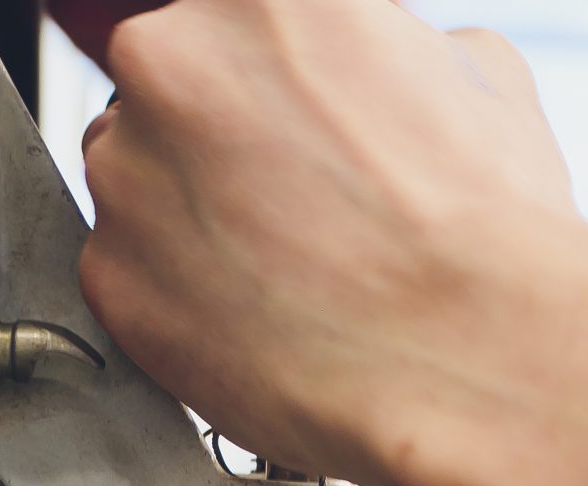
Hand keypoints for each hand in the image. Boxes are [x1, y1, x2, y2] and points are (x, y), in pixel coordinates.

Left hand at [78, 0, 587, 485]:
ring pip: (138, 181)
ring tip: (282, 267)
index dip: (270, 85)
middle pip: (169, 88)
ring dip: (190, 215)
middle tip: (293, 200)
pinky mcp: (108, 274)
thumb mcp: (480, 76)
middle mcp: (169, 62)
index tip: (294, 125)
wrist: (462, 351)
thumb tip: (391, 69)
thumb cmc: (478, 224)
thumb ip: (396, 53)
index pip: (233, 27)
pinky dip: (176, 294)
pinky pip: (129, 272)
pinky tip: (255, 314)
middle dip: (220, 140)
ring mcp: (126, 171)